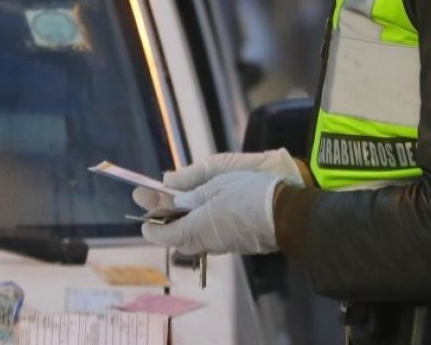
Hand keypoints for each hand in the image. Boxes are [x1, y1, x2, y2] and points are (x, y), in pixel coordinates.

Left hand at [141, 171, 282, 255]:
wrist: (286, 213)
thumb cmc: (249, 194)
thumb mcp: (217, 185)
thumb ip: (192, 194)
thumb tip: (175, 200)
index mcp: (196, 229)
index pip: (164, 236)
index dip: (151, 228)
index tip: (144, 219)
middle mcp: (207, 242)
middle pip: (179, 239)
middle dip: (168, 224)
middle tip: (165, 205)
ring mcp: (224, 246)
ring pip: (197, 239)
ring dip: (187, 225)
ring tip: (187, 205)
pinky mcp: (239, 245)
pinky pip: (214, 238)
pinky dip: (205, 226)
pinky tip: (211, 211)